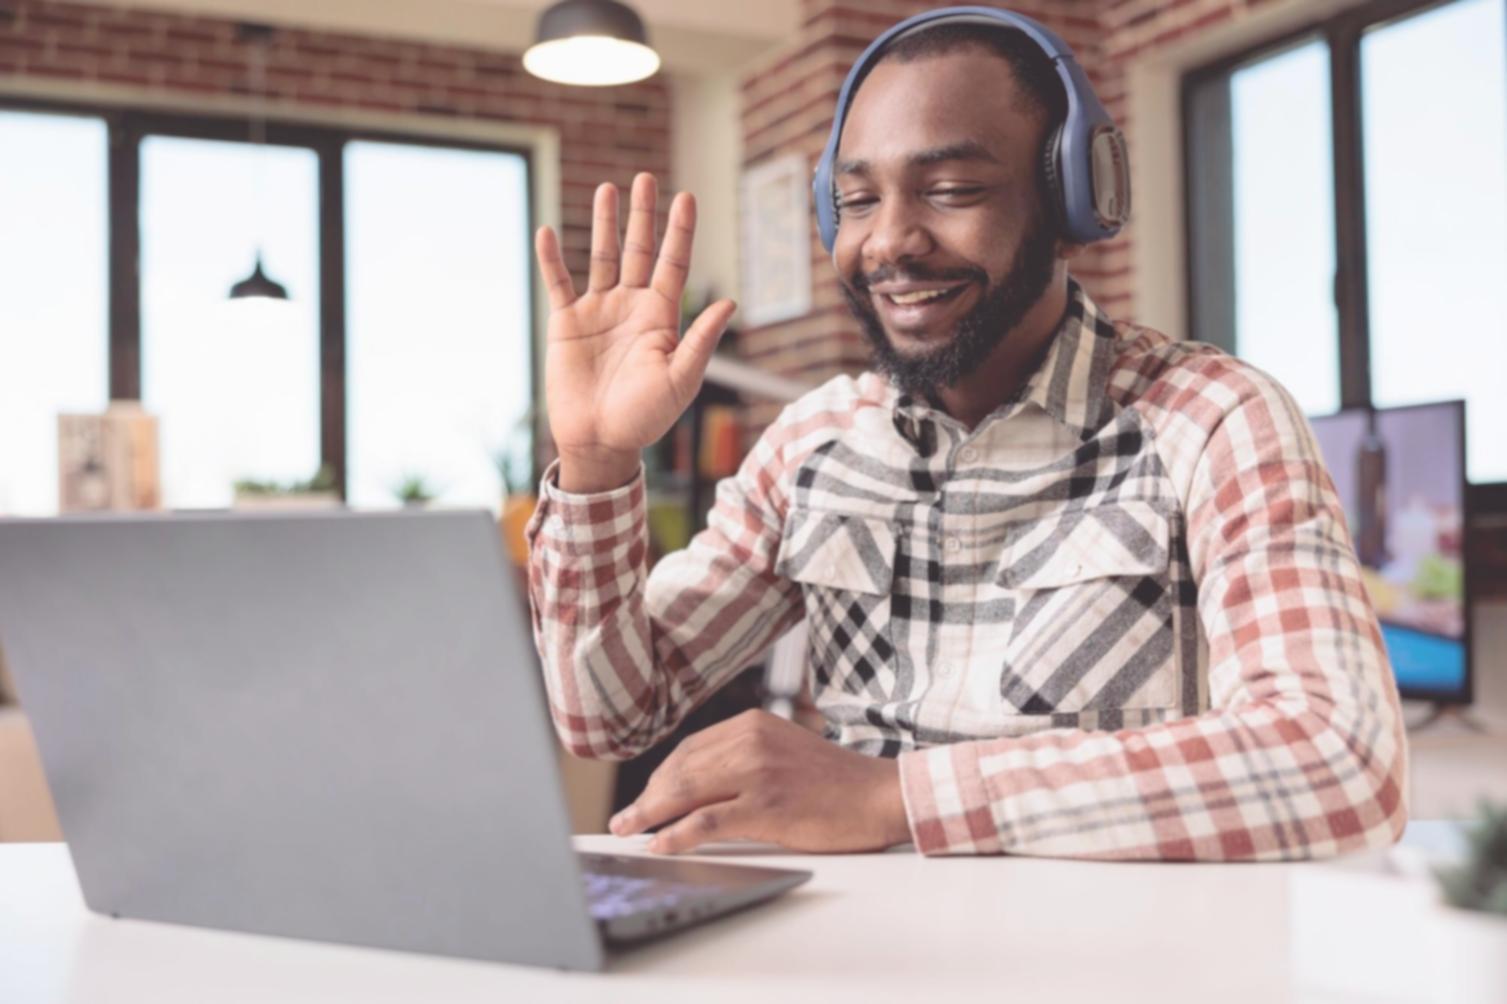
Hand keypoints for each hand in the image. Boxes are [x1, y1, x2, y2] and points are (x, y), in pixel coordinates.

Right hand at [534, 173, 736, 492]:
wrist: (600, 440)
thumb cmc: (646, 416)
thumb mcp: (680, 379)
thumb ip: (700, 340)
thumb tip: (730, 302)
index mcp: (661, 317)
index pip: (672, 264)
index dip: (679, 232)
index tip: (686, 197)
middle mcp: (631, 306)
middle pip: (638, 250)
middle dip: (642, 216)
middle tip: (645, 179)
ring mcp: (598, 310)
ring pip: (601, 256)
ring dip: (604, 224)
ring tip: (607, 189)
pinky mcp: (566, 323)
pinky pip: (559, 283)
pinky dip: (552, 258)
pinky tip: (548, 231)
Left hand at [608, 710, 911, 853]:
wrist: (880, 795)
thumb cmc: (834, 781)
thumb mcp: (782, 751)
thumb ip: (742, 758)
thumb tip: (694, 786)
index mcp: (752, 724)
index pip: (689, 749)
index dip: (660, 777)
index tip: (643, 798)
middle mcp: (751, 740)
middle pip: (680, 769)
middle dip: (647, 797)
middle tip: (625, 820)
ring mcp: (758, 771)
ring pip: (686, 792)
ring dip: (651, 814)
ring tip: (629, 831)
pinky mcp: (766, 805)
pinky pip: (706, 821)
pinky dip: (676, 834)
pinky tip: (660, 844)